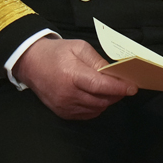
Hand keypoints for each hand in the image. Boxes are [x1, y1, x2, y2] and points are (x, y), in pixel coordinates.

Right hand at [13, 37, 137, 119]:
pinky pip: (87, 114)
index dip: (118, 88)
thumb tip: (114, 73)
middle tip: (123, 85)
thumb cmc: (56, 52)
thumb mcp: (78, 47)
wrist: (30, 63)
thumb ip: (98, 61)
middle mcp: (68, 94)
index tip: (132, 87)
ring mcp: (65, 106)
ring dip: (107, 100)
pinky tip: (96, 96)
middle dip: (116, 94)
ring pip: (96, 109)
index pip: (100, 86)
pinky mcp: (63, 113)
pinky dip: (96, 106)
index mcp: (71, 74)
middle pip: (101, 100)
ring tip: (108, 89)